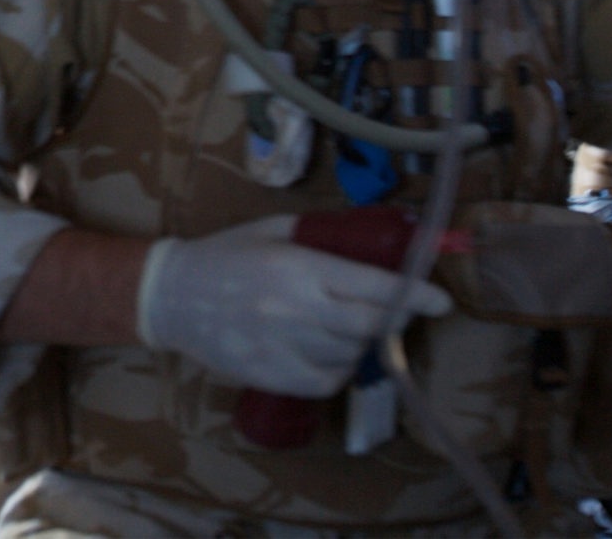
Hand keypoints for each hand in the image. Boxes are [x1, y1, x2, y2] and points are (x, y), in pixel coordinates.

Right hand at [136, 216, 452, 396]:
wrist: (171, 296)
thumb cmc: (224, 255)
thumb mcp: (272, 229)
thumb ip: (320, 235)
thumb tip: (370, 240)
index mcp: (298, 266)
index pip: (372, 285)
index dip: (414, 294)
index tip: (441, 301)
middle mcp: (296, 308)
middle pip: (370, 326)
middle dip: (397, 320)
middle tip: (405, 314)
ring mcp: (284, 347)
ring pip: (351, 355)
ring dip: (362, 343)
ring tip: (349, 326)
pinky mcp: (273, 376)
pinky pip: (327, 382)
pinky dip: (339, 370)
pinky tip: (328, 353)